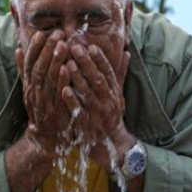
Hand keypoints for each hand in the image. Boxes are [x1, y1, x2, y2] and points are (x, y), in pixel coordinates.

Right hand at [19, 30, 73, 152]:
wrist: (47, 140)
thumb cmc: (42, 111)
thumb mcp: (31, 91)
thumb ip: (26, 72)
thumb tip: (18, 50)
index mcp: (29, 87)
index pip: (29, 63)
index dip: (34, 48)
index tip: (41, 33)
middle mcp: (34, 94)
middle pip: (39, 68)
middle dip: (47, 50)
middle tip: (57, 34)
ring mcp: (44, 103)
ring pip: (47, 79)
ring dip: (55, 60)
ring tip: (63, 44)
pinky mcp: (56, 112)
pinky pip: (58, 94)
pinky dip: (62, 80)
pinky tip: (67, 68)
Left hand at [64, 42, 131, 170]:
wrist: (111, 146)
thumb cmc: (112, 116)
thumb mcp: (118, 96)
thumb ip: (120, 75)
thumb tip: (127, 53)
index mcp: (114, 94)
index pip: (109, 73)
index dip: (100, 60)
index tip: (91, 46)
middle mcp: (108, 103)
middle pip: (98, 80)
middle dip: (86, 64)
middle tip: (75, 48)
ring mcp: (98, 115)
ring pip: (89, 94)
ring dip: (78, 79)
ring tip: (67, 63)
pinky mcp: (88, 127)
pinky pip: (80, 113)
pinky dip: (72, 101)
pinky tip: (64, 89)